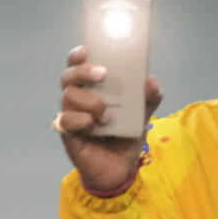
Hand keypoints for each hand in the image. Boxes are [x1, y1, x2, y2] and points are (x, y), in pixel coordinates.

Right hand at [56, 44, 162, 193]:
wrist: (120, 169)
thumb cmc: (125, 136)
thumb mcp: (142, 114)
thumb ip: (149, 97)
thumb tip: (151, 81)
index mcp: (92, 88)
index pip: (77, 65)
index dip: (78, 55)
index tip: (87, 49)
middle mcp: (78, 98)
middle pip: (68, 76)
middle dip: (82, 71)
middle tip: (102, 74)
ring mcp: (71, 115)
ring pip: (67, 96)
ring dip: (89, 100)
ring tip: (107, 114)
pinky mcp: (68, 133)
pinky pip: (66, 119)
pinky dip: (80, 119)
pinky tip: (93, 124)